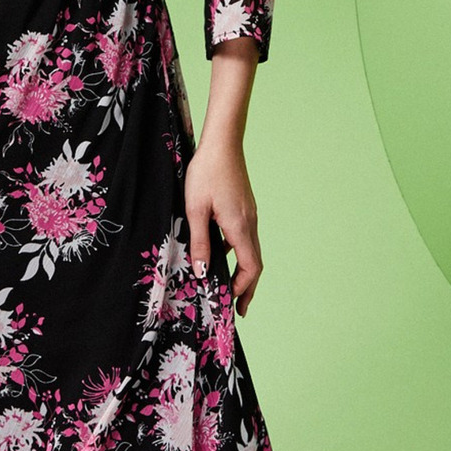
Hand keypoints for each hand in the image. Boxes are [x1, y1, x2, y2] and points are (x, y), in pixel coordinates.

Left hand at [185, 132, 262, 317]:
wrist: (222, 143)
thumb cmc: (206, 172)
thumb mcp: (195, 209)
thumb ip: (200, 242)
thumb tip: (203, 272)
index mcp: (240, 227)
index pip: (251, 267)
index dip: (243, 288)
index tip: (231, 303)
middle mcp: (249, 223)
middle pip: (255, 263)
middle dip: (247, 287)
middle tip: (239, 308)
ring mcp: (249, 215)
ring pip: (250, 250)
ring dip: (242, 271)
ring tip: (229, 286)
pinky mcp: (244, 207)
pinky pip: (244, 237)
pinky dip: (237, 253)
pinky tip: (221, 253)